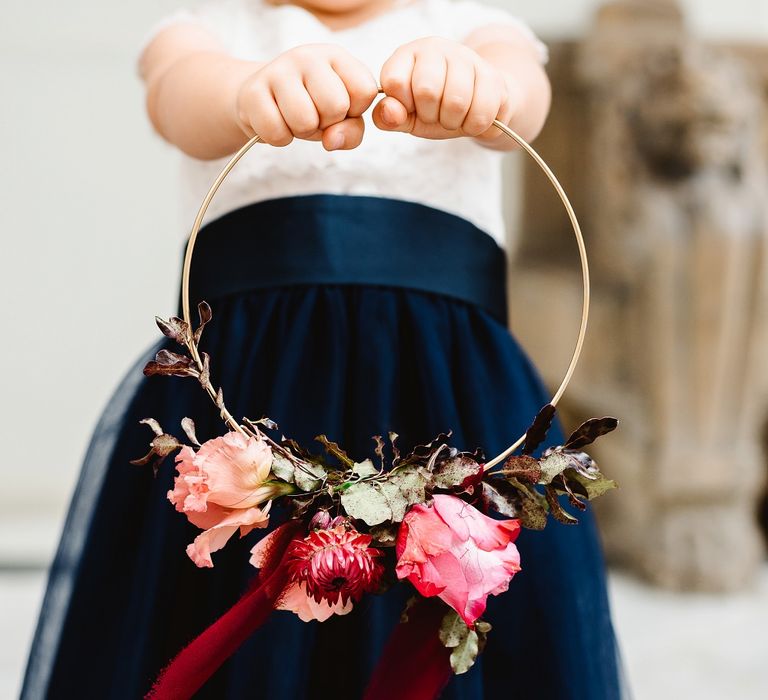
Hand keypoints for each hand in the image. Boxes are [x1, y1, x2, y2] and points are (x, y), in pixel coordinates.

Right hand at [235, 44, 377, 149]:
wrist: (260, 101)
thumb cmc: (309, 109)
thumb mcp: (340, 119)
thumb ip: (351, 131)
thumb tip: (332, 140)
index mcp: (336, 56)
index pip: (365, 90)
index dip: (354, 112)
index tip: (340, 109)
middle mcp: (308, 55)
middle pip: (336, 106)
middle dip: (326, 123)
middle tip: (313, 116)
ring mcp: (278, 70)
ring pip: (305, 121)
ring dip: (301, 132)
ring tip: (294, 118)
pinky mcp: (252, 91)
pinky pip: (276, 132)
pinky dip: (279, 138)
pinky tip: (275, 121)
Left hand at [372, 37, 515, 141]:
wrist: (474, 106)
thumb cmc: (433, 110)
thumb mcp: (406, 117)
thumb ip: (389, 117)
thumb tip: (389, 113)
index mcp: (406, 56)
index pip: (395, 81)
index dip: (404, 106)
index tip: (412, 109)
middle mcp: (435, 48)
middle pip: (427, 91)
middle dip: (431, 115)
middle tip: (435, 114)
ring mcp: (465, 57)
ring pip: (456, 101)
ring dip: (453, 122)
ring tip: (453, 116)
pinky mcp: (491, 74)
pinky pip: (482, 111)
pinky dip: (474, 125)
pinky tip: (471, 117)